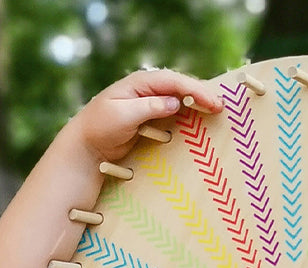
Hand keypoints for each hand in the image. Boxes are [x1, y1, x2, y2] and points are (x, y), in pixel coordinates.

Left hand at [74, 68, 223, 164]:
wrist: (86, 145)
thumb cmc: (100, 127)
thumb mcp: (122, 115)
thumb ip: (148, 107)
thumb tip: (175, 102)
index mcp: (140, 83)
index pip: (173, 81)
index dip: (195, 90)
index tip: (212, 102)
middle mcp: (147, 89)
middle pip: (180, 87)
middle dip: (201, 95)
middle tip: (221, 107)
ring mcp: (150, 103)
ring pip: (179, 99)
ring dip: (197, 104)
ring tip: (216, 111)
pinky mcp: (150, 118)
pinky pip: (174, 113)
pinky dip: (188, 115)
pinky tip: (199, 121)